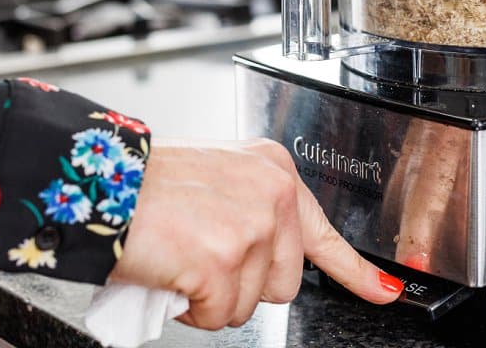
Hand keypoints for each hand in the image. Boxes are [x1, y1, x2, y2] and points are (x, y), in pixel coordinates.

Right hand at [110, 139, 401, 330]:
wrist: (100, 181)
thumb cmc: (146, 184)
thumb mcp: (219, 181)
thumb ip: (252, 211)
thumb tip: (270, 259)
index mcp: (273, 170)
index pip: (324, 232)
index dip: (356, 271)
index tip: (385, 291)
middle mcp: (273, 192)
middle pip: (285, 282)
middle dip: (243, 285)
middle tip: (201, 258)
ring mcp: (253, 226)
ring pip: (251, 304)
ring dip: (213, 298)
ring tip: (182, 259)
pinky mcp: (225, 260)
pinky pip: (220, 316)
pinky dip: (191, 310)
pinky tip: (173, 273)